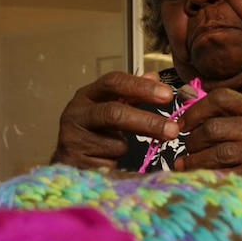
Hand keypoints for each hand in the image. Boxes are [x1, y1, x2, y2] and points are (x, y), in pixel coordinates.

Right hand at [52, 71, 179, 169]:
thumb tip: (154, 76)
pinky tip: (105, 161)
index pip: (114, 82)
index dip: (142, 87)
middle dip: (147, 122)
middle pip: (115, 113)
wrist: (67, 161)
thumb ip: (132, 93)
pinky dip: (116, 164)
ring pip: (116, 144)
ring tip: (117, 149)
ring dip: (125, 148)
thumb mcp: (110, 107)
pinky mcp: (74, 162)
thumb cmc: (94, 130)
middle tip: (173, 131)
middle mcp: (75, 113)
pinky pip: (109, 164)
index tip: (168, 95)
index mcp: (87, 95)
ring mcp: (72, 138)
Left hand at [175, 88, 241, 227]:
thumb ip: (226, 112)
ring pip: (218, 153)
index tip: (182, 124)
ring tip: (184, 166)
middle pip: (214, 128)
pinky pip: (229, 175)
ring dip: (195, 162)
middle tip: (184, 150)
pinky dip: (210, 178)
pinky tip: (200, 180)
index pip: (221, 97)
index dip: (195, 110)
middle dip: (192, 141)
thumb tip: (184, 95)